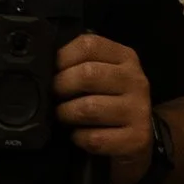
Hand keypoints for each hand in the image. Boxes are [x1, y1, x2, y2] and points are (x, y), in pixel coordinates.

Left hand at [54, 30, 155, 183]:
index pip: (89, 45)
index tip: (53, 70)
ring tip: (63, 116)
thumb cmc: (111, 102)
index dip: (63, 57)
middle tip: (54, 96)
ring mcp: (138, 110)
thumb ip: (81, 64)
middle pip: (88, 74)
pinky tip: (79, 135)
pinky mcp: (136, 138)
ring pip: (89, 108)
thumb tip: (45, 64)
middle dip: (61, 86)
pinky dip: (79, 138)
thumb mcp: (104, 75)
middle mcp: (135, 80)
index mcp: (125, 57)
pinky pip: (95, 137)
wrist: (139, 139)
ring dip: (66, 114)